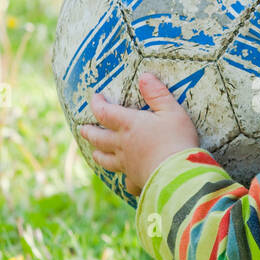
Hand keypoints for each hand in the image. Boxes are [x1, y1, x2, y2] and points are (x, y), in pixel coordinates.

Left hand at [79, 72, 201, 196]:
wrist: (178, 174)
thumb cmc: (176, 139)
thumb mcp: (172, 111)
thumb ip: (157, 94)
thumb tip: (144, 77)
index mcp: (129, 125)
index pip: (105, 112)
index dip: (97, 103)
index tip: (94, 97)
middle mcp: (123, 144)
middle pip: (98, 138)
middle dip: (89, 131)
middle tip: (82, 128)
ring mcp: (127, 164)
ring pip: (105, 160)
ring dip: (98, 154)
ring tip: (95, 152)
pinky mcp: (136, 180)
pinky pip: (127, 182)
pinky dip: (126, 180)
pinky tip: (128, 181)